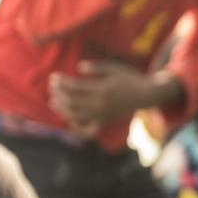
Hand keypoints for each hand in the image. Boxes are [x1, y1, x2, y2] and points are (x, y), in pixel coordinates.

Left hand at [49, 60, 163, 132]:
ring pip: (76, 116)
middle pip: (72, 102)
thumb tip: (79, 67)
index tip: (54, 77)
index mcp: (102, 89)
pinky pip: (88, 130)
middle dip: (59, 94)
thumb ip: (96, 67)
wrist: (145, 95)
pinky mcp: (104, 121)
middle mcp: (100, 104)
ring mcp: (102, 115)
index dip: (61, 82)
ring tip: (53, 101)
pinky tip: (69, 120)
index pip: (75, 87)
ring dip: (61, 110)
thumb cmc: (129, 78)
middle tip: (52, 87)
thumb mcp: (114, 68)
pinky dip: (77, 128)